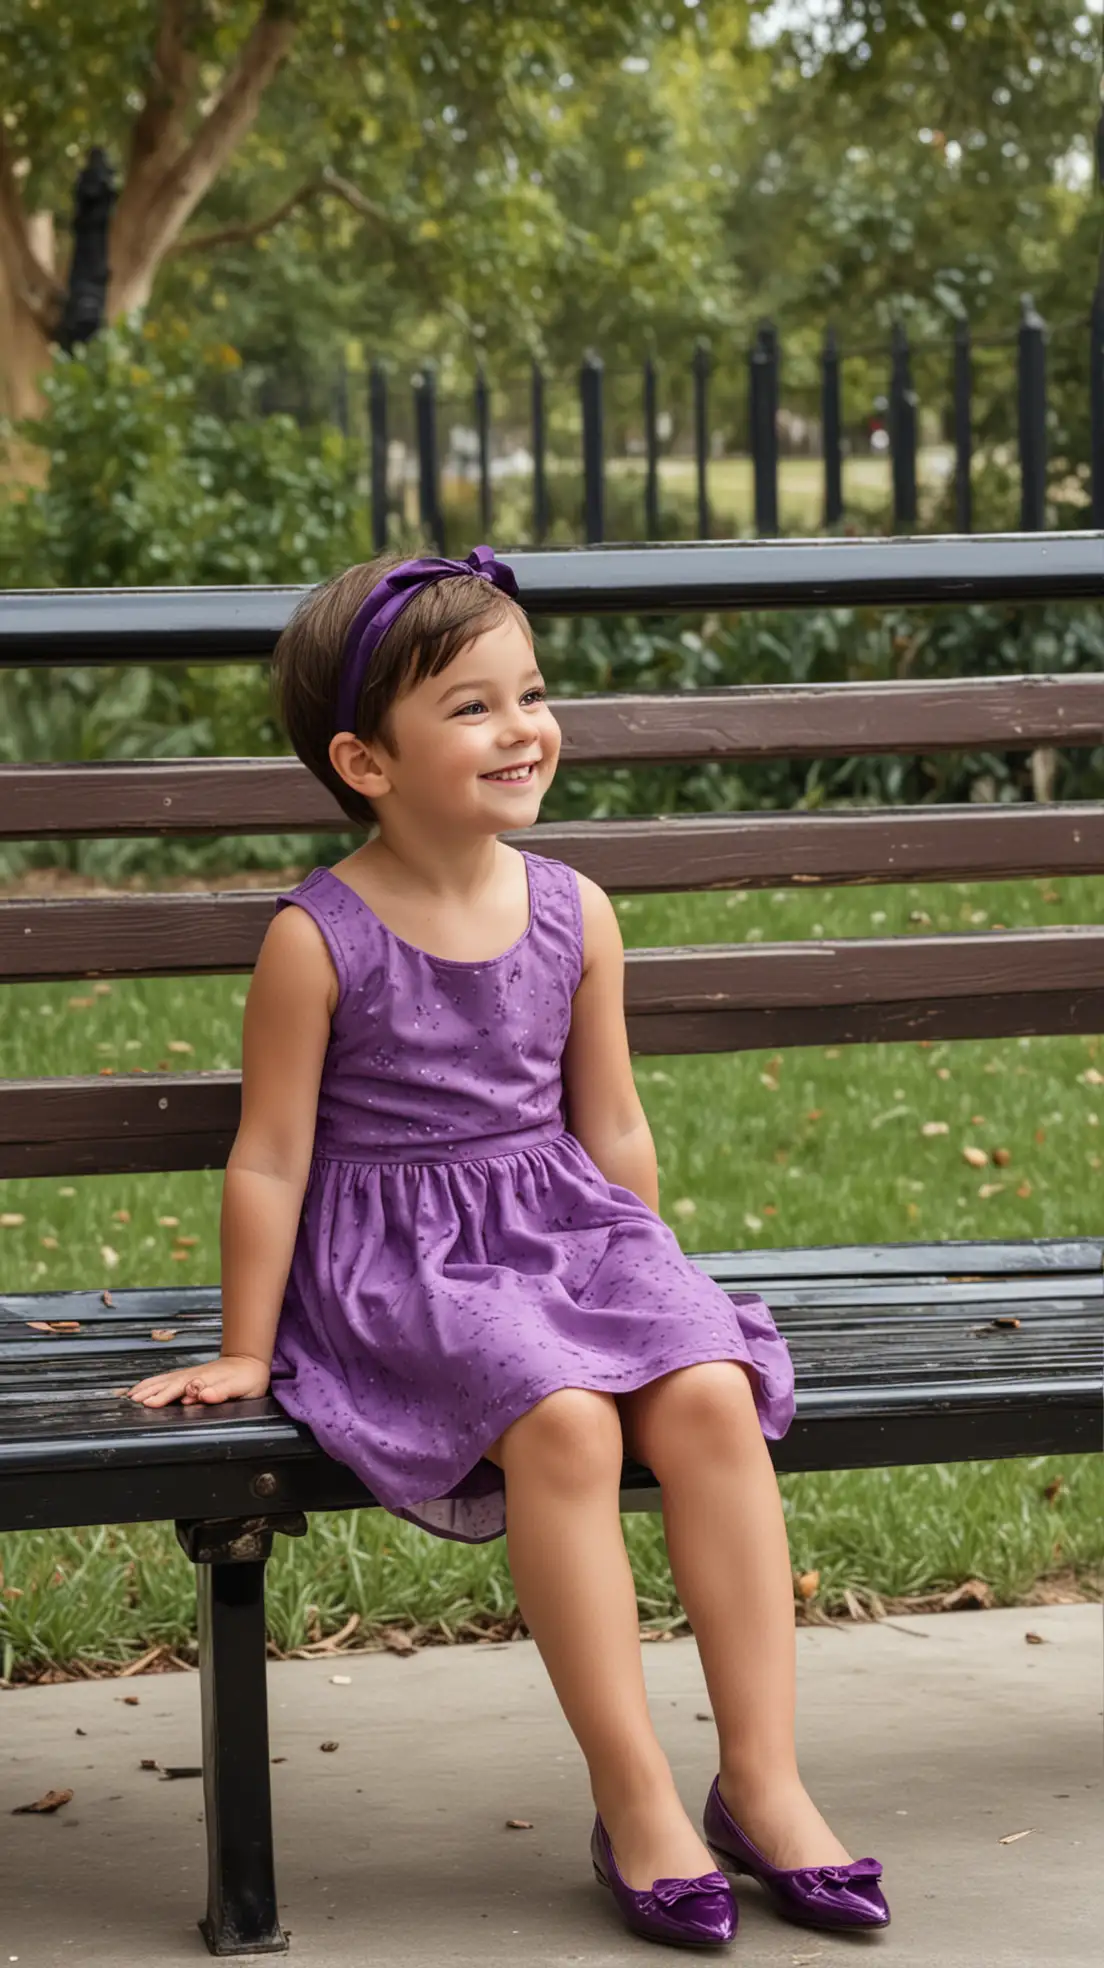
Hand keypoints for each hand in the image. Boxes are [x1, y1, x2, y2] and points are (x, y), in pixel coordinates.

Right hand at [121, 1354, 270, 1407]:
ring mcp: (189, 1374)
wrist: (249, 1362)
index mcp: (204, 1380)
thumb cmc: (246, 1378)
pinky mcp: (188, 1375)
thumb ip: (221, 1391)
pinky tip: (142, 1388)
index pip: (180, 1389)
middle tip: (133, 1402)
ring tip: (131, 1396)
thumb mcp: (239, 1387)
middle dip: (150, 1392)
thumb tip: (203, 1394)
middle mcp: (194, 1376)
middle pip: (168, 1384)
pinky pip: (166, 1379)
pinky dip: (151, 1383)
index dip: (165, 1396)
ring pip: (164, 1380)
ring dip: (147, 1387)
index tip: (150, 1402)